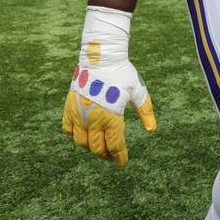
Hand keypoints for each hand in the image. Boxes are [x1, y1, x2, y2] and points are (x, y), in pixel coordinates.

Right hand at [62, 6, 156, 164]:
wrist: (100, 57)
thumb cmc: (122, 73)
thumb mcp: (138, 91)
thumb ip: (145, 111)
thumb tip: (152, 129)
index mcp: (111, 116)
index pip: (115, 146)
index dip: (119, 157)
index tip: (122, 162)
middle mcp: (93, 119)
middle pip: (97, 148)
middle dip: (106, 155)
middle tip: (112, 155)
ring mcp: (78, 114)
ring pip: (81, 142)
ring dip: (90, 148)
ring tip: (99, 146)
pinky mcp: (69, 107)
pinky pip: (68, 129)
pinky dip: (75, 136)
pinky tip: (83, 134)